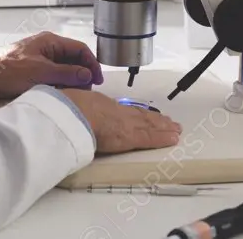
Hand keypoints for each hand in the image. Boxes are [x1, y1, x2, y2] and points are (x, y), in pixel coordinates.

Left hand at [0, 31, 104, 103]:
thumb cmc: (5, 71)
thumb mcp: (40, 73)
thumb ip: (66, 73)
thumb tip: (87, 75)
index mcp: (49, 42)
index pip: (80, 49)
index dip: (91, 64)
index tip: (97, 80)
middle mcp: (45, 48)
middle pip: (72, 59)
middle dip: (81, 74)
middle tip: (86, 91)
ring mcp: (37, 59)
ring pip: (62, 69)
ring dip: (69, 81)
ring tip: (73, 95)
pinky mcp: (30, 71)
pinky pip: (51, 77)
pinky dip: (58, 85)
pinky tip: (58, 95)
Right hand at [60, 89, 182, 153]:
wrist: (72, 114)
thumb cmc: (68, 108)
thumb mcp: (73, 102)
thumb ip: (77, 106)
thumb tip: (71, 106)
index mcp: (103, 105)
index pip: (125, 111)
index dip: (137, 113)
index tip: (146, 114)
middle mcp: (118, 112)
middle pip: (141, 116)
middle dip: (156, 120)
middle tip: (170, 122)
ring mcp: (126, 124)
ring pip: (149, 125)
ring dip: (163, 127)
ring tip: (175, 128)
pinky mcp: (130, 137)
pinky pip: (150, 138)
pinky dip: (163, 138)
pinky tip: (173, 138)